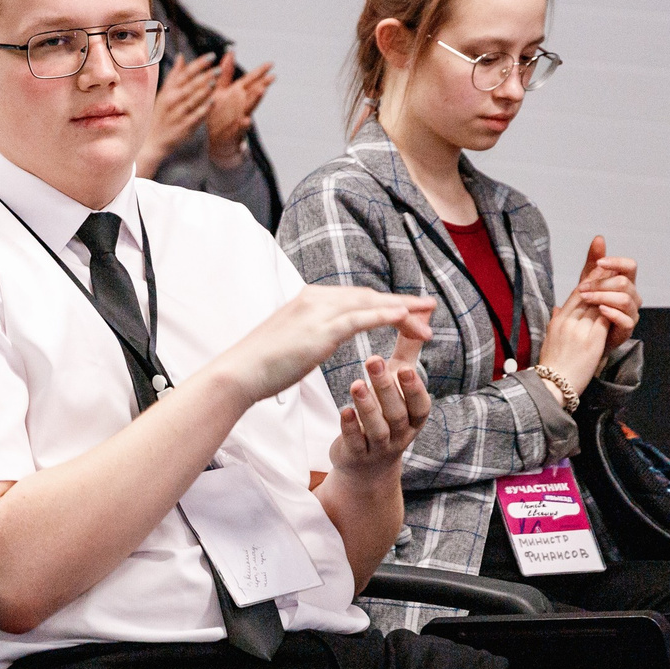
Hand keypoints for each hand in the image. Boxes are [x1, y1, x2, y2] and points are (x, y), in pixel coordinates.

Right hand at [136, 55, 220, 171]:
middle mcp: (172, 101)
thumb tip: (181, 57)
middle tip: (218, 69)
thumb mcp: (164, 93)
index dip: (199, 64)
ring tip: (214, 82)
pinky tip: (212, 102)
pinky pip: (195, 117)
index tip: (211, 56)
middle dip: (204, 76)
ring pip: (192, 100)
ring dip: (203, 91)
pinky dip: (203, 109)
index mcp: (169, 90)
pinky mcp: (183, 127)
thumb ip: (175, 75)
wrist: (153, 140)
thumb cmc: (161, 114)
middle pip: (190, 85)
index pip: (185, 73)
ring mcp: (178, 114)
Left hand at [204, 61, 274, 161]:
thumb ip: (226, 72)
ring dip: (255, 100)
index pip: (251, 80)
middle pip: (253, 93)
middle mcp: (240, 104)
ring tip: (261, 91)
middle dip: (262, 84)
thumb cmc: (218, 113)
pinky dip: (243, 125)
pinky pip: (238, 128)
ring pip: (249, 108)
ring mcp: (238, 118)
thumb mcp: (220, 90)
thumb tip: (230, 51)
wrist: (215, 140)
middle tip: (272, 77)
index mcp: (237, 93)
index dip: (260, 72)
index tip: (271, 63)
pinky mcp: (233, 132)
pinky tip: (246, 120)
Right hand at [207, 287, 435, 407]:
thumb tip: (316, 338)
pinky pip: (362, 318)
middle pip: (369, 296)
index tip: (408, 308)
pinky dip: (386, 314)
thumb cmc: (261, 365)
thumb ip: (308, 333)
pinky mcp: (322, 329)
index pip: (356, 297)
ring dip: (403, 310)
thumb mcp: (290, 341)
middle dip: (402, 302)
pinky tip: (406, 317)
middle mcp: (316, 298)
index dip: (385, 302)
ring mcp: (318, 311)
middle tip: (429, 307)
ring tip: (428, 317)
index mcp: (309, 299)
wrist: (240, 372)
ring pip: (371, 303)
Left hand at [328, 349, 430, 479]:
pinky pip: (355, 443)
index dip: (413, 388)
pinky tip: (343, 410)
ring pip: (377, 429)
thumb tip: (424, 310)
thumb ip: (409, 349)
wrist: (368, 463)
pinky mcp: (357, 455)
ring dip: (367, 406)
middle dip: (386, 387)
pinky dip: (350, 427)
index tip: (403, 367)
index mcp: (414, 416)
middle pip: (397, 413)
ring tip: (356, 384)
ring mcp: (379, 447)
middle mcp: (400, 434)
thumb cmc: (386, 411)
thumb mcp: (399, 383)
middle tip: (372, 360)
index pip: (420, 404)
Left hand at [565, 236, 638, 350]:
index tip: (599, 262)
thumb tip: (599, 238)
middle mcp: (632, 296)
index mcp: (625, 282)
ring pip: (625, 299)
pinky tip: (599, 310)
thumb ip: (594, 261)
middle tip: (581, 288)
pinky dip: (612, 313)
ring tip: (585, 298)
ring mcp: (632, 313)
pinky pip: (626, 319)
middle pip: (624, 282)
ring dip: (602, 297)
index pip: (630, 266)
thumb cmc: (589, 305)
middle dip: (601, 283)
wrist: (583, 333)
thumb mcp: (588, 281)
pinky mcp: (628, 329)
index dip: (616, 262)